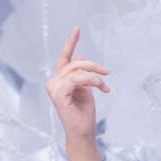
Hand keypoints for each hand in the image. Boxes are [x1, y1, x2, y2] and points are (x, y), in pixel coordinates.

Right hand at [45, 26, 109, 141]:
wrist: (83, 132)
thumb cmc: (84, 113)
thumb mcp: (86, 89)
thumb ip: (82, 75)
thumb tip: (80, 58)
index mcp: (60, 80)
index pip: (65, 58)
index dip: (71, 43)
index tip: (77, 29)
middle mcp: (54, 82)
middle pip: (74, 63)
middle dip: (93, 65)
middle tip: (107, 72)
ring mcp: (53, 87)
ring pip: (75, 70)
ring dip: (93, 75)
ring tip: (103, 85)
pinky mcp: (57, 94)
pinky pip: (75, 79)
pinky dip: (89, 80)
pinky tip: (99, 86)